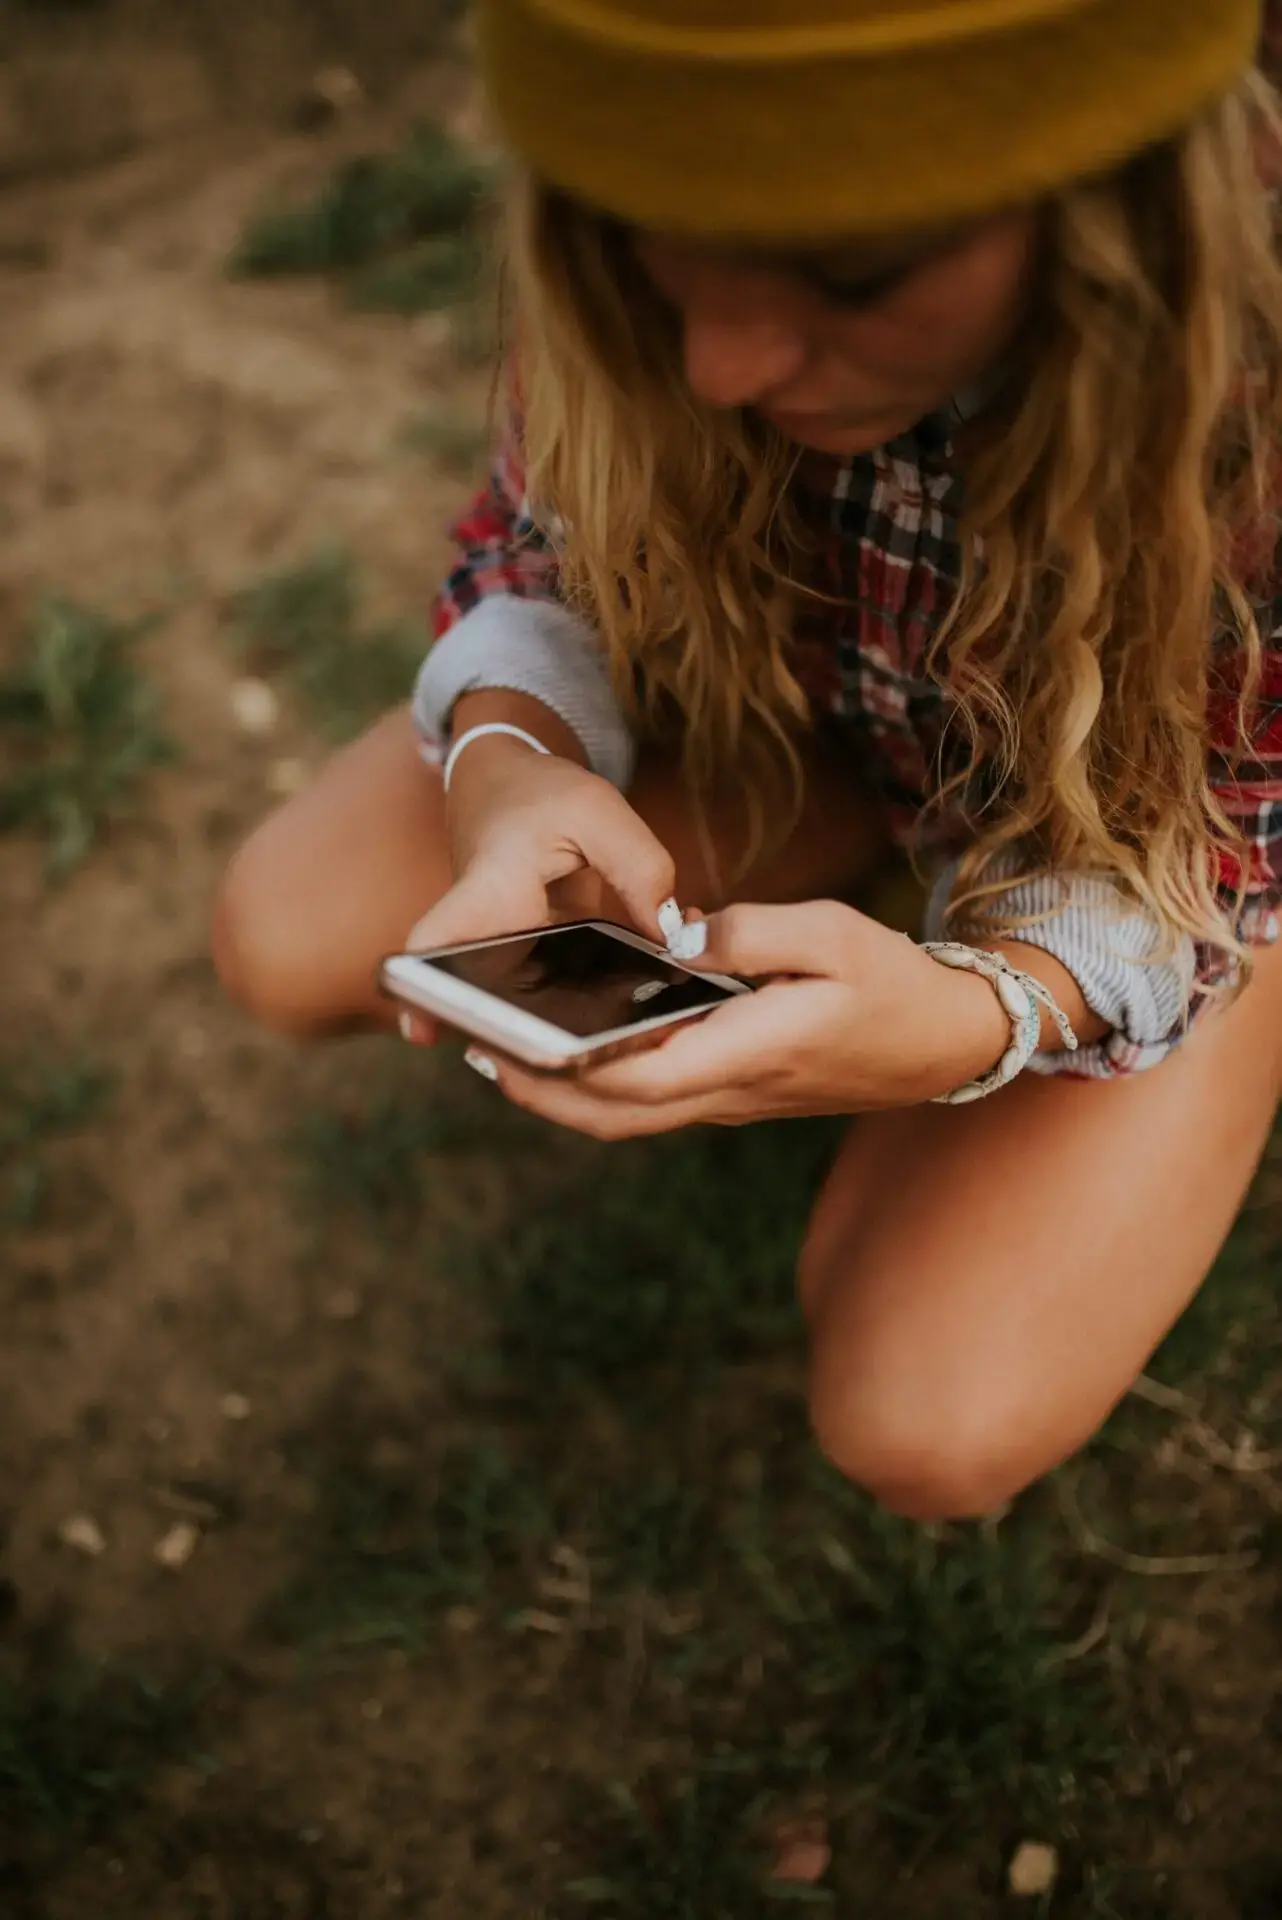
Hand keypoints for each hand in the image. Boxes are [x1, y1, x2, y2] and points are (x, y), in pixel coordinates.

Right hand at [401, 731, 678, 1040]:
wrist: (508, 781)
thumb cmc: (539, 794)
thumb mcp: (599, 812)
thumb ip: (641, 869)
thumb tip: (672, 939)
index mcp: (490, 888)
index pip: (437, 941)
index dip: (424, 991)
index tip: (425, 1032)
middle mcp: (488, 930)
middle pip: (486, 998)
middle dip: (528, 1035)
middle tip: (576, 1059)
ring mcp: (509, 948)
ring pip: (530, 1003)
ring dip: (577, 1021)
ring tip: (636, 1033)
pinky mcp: (536, 956)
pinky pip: (562, 988)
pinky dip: (604, 992)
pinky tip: (657, 990)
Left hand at [469, 899, 1011, 1137]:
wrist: (943, 1044)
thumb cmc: (891, 982)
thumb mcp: (831, 932)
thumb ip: (748, 930)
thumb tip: (673, 938)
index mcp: (753, 1051)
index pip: (638, 1075)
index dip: (565, 1068)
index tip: (506, 1043)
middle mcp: (732, 1091)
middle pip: (614, 1114)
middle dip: (541, 1090)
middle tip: (477, 1051)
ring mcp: (731, 1102)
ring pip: (629, 1117)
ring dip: (563, 1094)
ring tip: (502, 1051)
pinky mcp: (733, 1095)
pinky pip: (652, 1102)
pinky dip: (600, 1085)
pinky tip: (571, 1045)